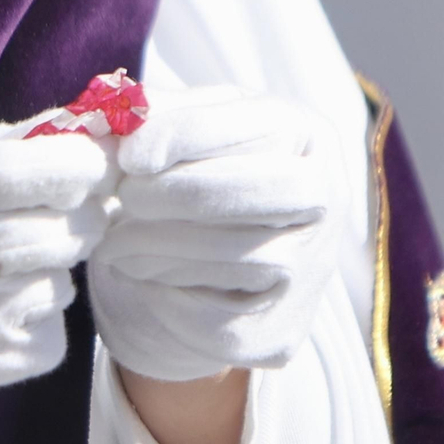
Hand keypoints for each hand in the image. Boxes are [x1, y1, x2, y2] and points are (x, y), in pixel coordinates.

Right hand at [0, 125, 117, 443]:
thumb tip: (73, 124)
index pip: (58, 165)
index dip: (84, 163)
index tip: (83, 165)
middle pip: (72, 230)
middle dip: (69, 220)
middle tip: (39, 220)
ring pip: (59, 288)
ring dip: (40, 277)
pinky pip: (46, 343)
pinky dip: (27, 329)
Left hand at [90, 87, 342, 382]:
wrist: (190, 282)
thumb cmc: (186, 189)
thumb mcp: (178, 140)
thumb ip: (156, 117)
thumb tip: (121, 114)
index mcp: (305, 136)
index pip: (260, 126)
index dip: (189, 135)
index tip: (131, 154)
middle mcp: (326, 199)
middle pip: (269, 189)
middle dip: (185, 191)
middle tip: (128, 195)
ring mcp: (311, 269)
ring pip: (243, 253)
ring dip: (162, 242)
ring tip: (117, 236)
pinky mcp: (277, 328)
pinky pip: (221, 309)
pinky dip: (166, 287)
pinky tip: (136, 269)